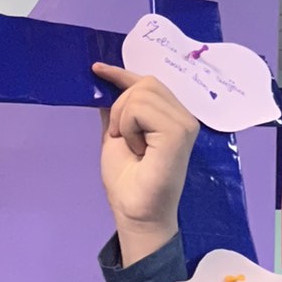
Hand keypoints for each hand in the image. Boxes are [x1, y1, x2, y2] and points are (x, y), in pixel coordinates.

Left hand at [91, 62, 198, 265]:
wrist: (135, 212)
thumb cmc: (128, 181)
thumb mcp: (115, 137)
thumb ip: (115, 111)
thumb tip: (105, 86)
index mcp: (170, 116)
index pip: (147, 82)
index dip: (121, 73)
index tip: (96, 69)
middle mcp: (183, 115)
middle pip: (144, 83)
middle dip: (121, 106)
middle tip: (122, 137)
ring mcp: (184, 122)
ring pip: (141, 93)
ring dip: (124, 120)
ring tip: (133, 147)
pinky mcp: (179, 131)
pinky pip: (140, 109)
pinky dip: (128, 128)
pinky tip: (138, 150)